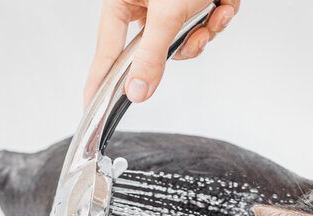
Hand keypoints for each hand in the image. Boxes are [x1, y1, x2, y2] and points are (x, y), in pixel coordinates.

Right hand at [85, 0, 239, 106]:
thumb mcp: (166, 14)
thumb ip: (152, 55)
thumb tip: (137, 92)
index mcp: (123, 2)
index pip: (107, 53)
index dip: (100, 82)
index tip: (90, 108)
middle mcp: (145, 6)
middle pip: (156, 53)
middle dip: (183, 46)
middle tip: (194, 35)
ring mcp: (170, 8)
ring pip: (185, 44)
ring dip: (206, 31)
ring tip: (214, 10)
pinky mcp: (194, 7)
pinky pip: (204, 29)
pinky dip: (218, 19)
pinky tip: (222, 4)